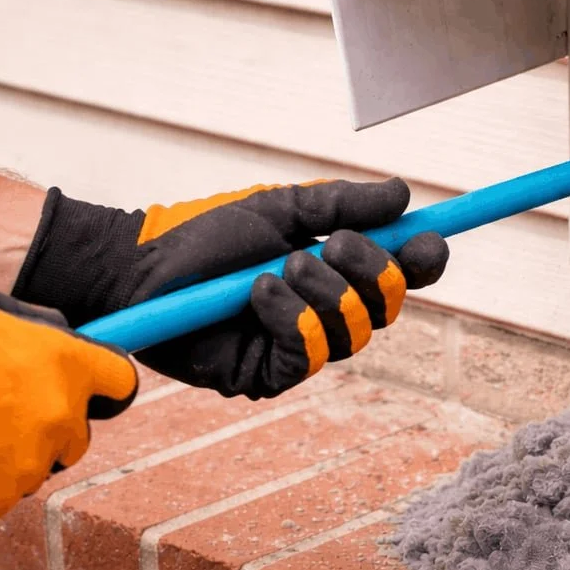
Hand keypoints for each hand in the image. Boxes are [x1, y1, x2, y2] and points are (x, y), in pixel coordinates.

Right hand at [0, 286, 137, 539]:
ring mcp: (26, 470)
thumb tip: (52, 332)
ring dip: (0, 458)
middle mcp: (57, 421)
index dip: (101, 386)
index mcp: (64, 367)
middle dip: (45, 427)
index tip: (85, 387)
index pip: (120, 383)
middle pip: (74, 436)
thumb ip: (26, 327)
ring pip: (27, 470)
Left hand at [10, 179, 447, 397]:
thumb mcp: (282, 207)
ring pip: (352, 333)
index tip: (427, 239)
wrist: (142, 266)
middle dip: (370, 272)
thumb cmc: (207, 235)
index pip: (402, 276)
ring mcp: (299, 349)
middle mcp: (327, 315)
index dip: (423, 261)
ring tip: (280, 266)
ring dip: (322, 293)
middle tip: (333, 243)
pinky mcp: (268, 377)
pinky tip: (258, 292)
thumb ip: (343, 202)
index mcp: (337, 274)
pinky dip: (290, 317)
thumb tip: (403, 192)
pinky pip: (307, 354)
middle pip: (389, 308)